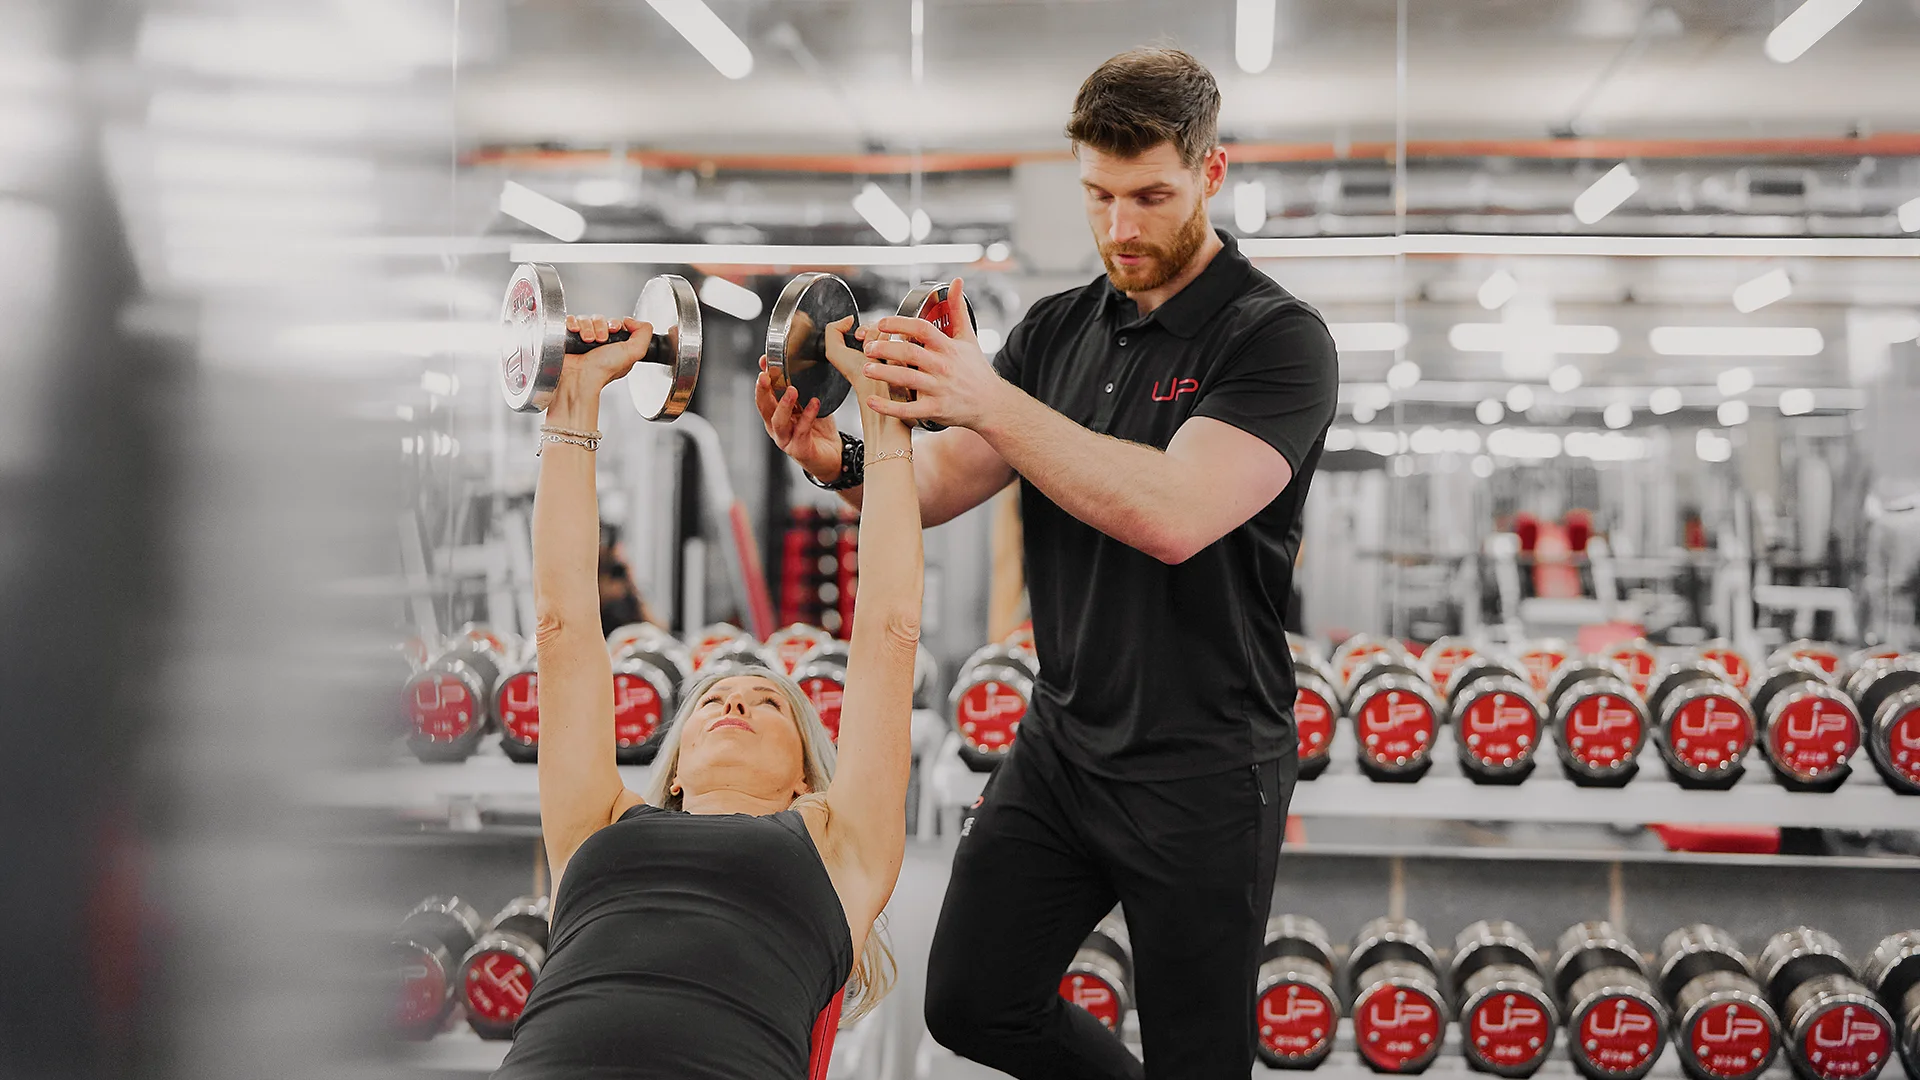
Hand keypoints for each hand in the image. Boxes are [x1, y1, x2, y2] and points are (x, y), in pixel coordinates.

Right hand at [561, 314, 652, 394]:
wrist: (580, 376)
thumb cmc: (603, 370)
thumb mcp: (635, 352)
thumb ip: (644, 334)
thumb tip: (632, 320)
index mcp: (616, 347)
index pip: (615, 323)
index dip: (615, 324)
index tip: (614, 331)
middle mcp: (599, 343)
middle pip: (600, 319)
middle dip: (600, 326)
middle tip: (600, 340)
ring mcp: (582, 340)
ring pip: (585, 319)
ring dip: (587, 327)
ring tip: (588, 340)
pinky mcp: (568, 338)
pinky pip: (570, 320)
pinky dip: (573, 324)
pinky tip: (576, 333)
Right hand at [756, 354, 841, 482]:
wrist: (833, 456)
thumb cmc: (818, 429)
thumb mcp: (807, 405)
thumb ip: (801, 389)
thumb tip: (798, 365)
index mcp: (775, 415)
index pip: (763, 395)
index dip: (762, 379)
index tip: (764, 363)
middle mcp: (776, 427)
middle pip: (764, 408)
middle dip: (763, 391)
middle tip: (766, 376)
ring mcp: (786, 439)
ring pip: (778, 421)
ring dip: (784, 404)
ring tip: (792, 390)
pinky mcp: (799, 449)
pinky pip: (801, 430)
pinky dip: (808, 416)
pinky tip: (815, 403)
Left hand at [857, 278, 1004, 429]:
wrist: (991, 403)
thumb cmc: (976, 370)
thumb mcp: (968, 337)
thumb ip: (958, 309)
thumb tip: (956, 282)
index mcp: (948, 347)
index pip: (922, 328)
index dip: (899, 324)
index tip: (881, 323)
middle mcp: (942, 366)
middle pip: (909, 353)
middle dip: (885, 349)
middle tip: (868, 347)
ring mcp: (939, 388)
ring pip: (906, 379)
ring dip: (883, 374)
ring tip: (866, 368)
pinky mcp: (936, 409)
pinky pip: (908, 409)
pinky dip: (888, 407)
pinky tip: (872, 401)